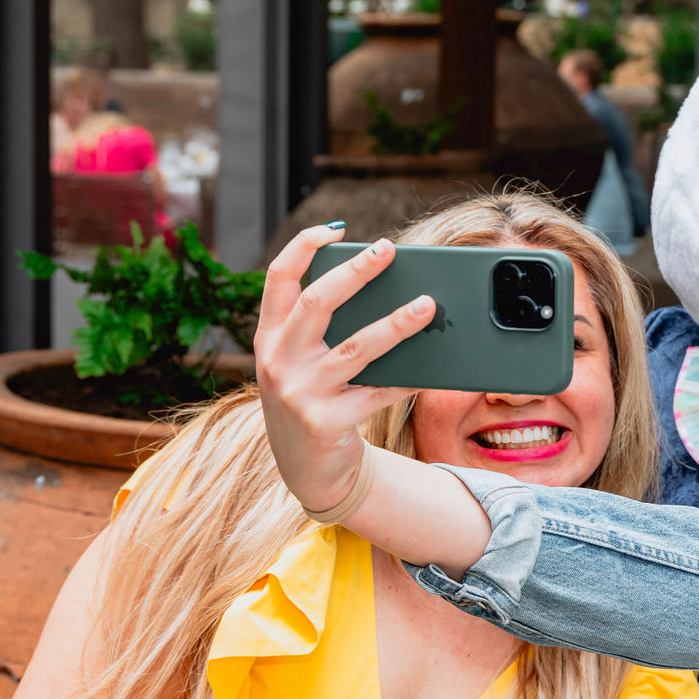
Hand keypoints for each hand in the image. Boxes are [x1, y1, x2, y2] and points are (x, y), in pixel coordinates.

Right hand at [254, 227, 436, 517]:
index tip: (336, 228)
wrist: (305, 470)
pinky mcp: (324, 423)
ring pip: (355, 348)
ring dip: (395, 324)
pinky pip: (375, 394)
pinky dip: (405, 379)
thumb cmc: (312, 399)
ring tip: (427, 306)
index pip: (278, 277)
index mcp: (268, 336)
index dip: (303, 246)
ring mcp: (298, 393)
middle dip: (356, 271)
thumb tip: (383, 286)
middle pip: (317, 303)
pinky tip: (431, 369)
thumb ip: (321, 327)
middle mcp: (277, 361)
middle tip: (389, 249)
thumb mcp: (300, 361)